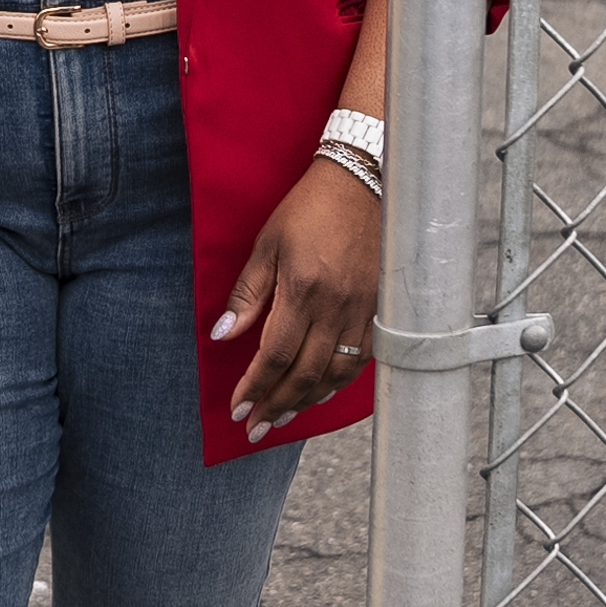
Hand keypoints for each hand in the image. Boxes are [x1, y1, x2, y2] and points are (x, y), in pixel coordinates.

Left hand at [215, 157, 383, 441]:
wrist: (364, 180)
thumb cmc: (310, 208)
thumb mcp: (268, 244)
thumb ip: (247, 294)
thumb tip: (223, 334)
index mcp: (304, 290)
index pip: (275, 355)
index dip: (255, 387)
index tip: (239, 408)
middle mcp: (336, 306)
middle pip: (306, 374)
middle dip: (278, 404)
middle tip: (257, 426)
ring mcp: (363, 309)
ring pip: (336, 374)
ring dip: (308, 401)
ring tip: (284, 416)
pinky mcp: (382, 308)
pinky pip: (362, 359)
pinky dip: (340, 382)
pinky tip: (322, 392)